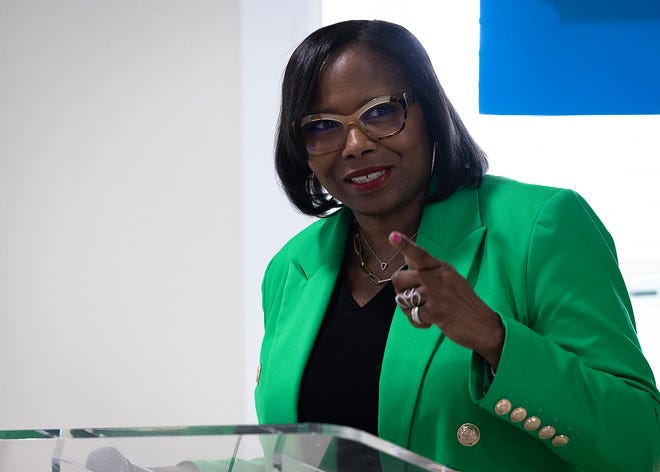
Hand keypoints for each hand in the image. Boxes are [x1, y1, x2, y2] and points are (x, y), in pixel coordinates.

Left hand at [389, 231, 503, 367]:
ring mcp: (436, 294)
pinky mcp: (435, 311)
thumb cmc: (463, 303)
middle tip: (412, 300)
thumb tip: (407, 255)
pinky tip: (430, 322)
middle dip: (400, 291)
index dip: (405, 245)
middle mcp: (438, 277)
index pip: (420, 254)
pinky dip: (418, 322)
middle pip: (399, 278)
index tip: (392, 236)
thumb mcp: (450, 280)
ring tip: (424, 312)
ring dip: (409, 310)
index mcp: (441, 268)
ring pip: (403, 298)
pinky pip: (412, 315)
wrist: (483, 325)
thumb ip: (428, 269)